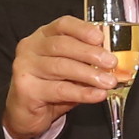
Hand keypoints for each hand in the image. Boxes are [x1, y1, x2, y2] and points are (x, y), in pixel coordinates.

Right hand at [5, 16, 120, 138]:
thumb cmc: (51, 86)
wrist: (26, 114)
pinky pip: (59, 89)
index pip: (62, 25)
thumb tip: (113, 59)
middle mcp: (31, 48)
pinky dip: (82, 92)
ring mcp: (25, 67)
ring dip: (89, 74)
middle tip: (112, 63)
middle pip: (62, 45)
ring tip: (109, 82)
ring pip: (61, 67)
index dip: (83, 29)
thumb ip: (85, 60)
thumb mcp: (70, 68)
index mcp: (42, 36)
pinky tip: (97, 95)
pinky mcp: (26, 89)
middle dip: (90, 53)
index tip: (101, 38)